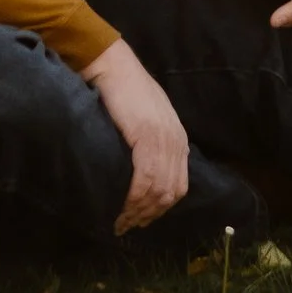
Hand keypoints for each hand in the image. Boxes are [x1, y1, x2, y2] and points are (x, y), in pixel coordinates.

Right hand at [83, 38, 190, 230]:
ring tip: (120, 222)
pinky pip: (146, 179)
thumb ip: (152, 144)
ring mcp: (164, 140)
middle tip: (127, 226)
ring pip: (158, 190)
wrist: (112, 66)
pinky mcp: (148, 138)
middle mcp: (176, 142)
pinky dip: (134, 199)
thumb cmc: (124, 90)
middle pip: (170, 193)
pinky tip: (122, 207)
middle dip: (149, 215)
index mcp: (178, 139)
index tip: (140, 220)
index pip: (179, 186)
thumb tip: (144, 173)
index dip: (161, 208)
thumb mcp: (146, 120)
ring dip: (139, 211)